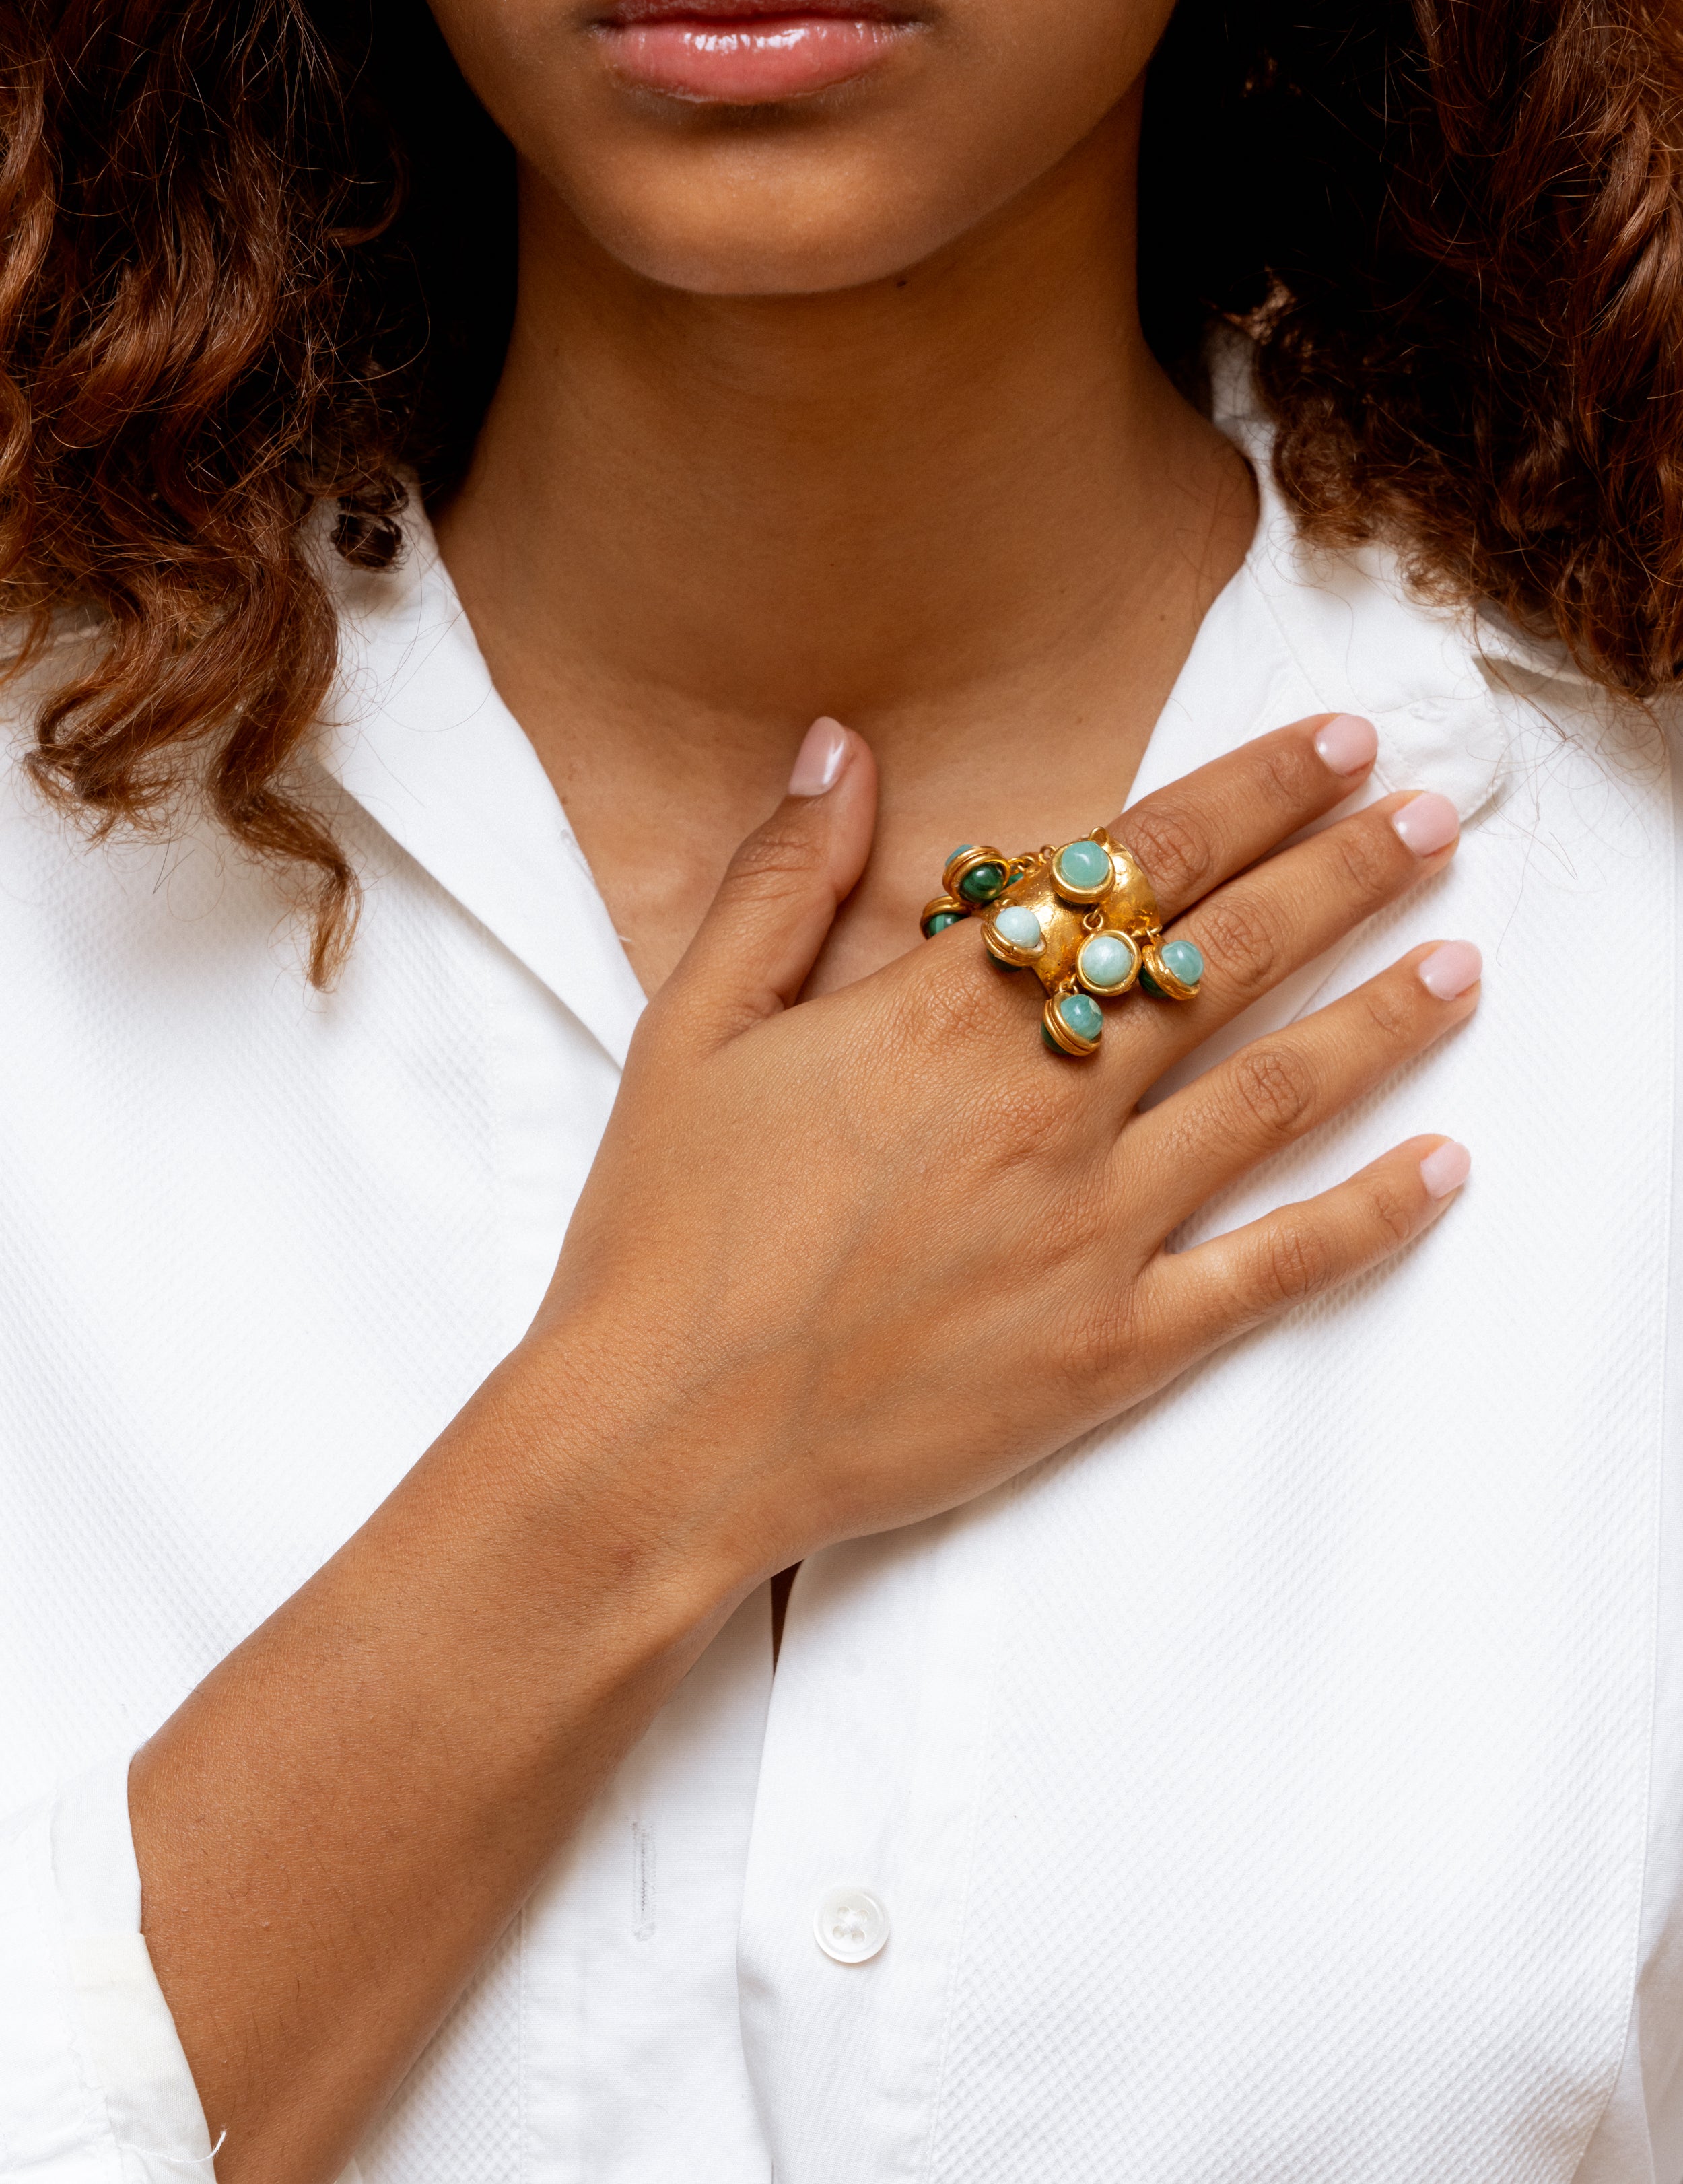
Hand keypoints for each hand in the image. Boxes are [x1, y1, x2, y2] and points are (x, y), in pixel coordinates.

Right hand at [131, 712, 1476, 2183]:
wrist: (660, 1440)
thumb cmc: (664, 1235)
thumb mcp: (690, 1029)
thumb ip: (781, 881)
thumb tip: (838, 744)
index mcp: (943, 1017)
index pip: (1135, 869)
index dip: (1248, 794)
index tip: (1332, 743)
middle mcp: (1043, 1105)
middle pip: (1230, 959)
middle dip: (1343, 874)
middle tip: (1429, 816)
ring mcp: (1091, 1229)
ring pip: (1277, 1097)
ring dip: (1381, 1019)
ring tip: (1464, 962)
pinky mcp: (1112, 1346)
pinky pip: (1272, 1273)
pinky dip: (1366, 1219)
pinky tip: (1442, 1171)